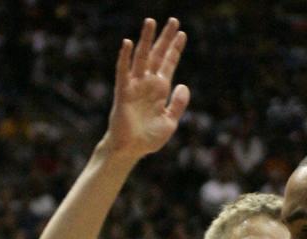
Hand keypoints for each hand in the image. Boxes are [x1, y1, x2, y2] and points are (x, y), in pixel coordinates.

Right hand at [104, 17, 188, 161]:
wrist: (131, 150)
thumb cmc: (148, 138)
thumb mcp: (170, 122)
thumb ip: (178, 104)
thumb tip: (184, 85)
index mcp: (160, 90)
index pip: (169, 64)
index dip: (175, 49)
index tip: (182, 34)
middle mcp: (148, 83)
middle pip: (157, 55)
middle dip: (165, 38)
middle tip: (173, 20)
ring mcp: (135, 86)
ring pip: (141, 57)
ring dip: (146, 40)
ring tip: (151, 22)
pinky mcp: (123, 92)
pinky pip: (123, 71)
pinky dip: (124, 57)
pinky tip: (127, 43)